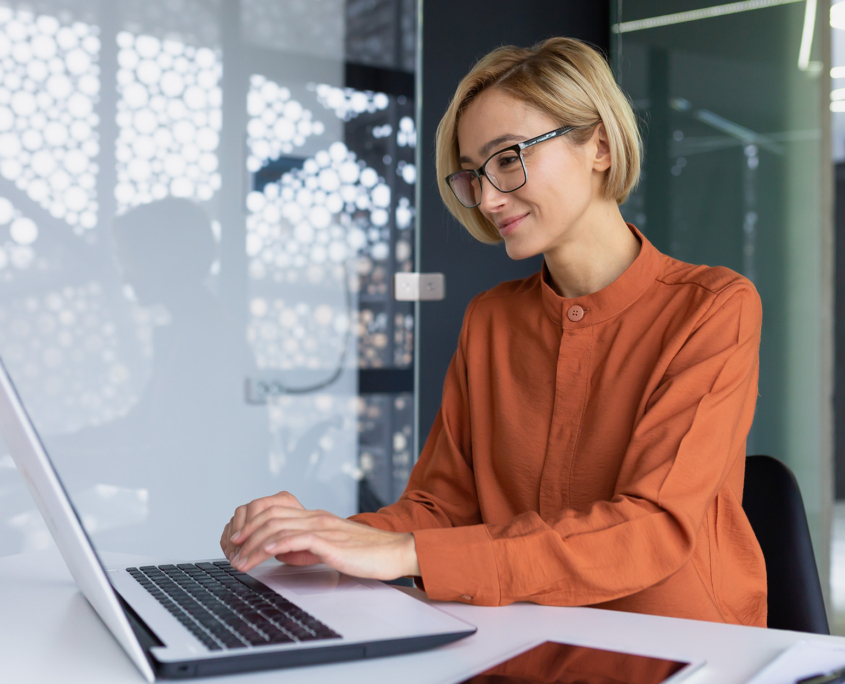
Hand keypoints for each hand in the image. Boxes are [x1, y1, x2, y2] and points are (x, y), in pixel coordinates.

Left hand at [220, 492, 419, 580]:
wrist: (395, 551)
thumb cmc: (366, 553)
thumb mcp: (329, 549)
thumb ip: (305, 549)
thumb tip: (282, 553)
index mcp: (316, 517)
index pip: (276, 511)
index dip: (253, 523)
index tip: (239, 541)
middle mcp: (317, 517)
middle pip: (271, 516)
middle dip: (247, 535)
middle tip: (233, 553)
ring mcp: (324, 527)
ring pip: (280, 528)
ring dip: (256, 546)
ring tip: (242, 562)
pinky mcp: (331, 542)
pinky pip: (299, 538)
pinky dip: (279, 544)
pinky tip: (267, 552)